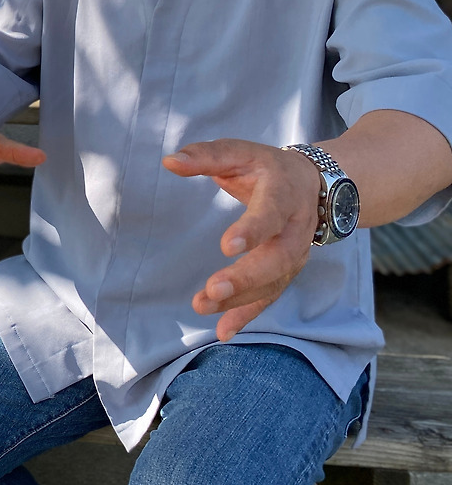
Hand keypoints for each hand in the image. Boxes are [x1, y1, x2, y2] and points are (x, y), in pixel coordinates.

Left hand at [163, 139, 320, 341]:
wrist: (316, 184)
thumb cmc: (266, 167)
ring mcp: (295, 254)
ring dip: (241, 299)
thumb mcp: (239, 152)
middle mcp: (296, 228)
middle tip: (213, 289)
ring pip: (273, 282)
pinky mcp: (287, 271)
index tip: (227, 246)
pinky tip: (223, 331)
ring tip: (204, 306)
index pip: (271, 214)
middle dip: (247, 277)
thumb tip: (169, 162)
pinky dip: (247, 315)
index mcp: (283, 193)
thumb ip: (204, 156)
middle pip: (277, 258)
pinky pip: (270, 296)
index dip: (252, 231)